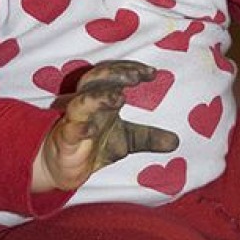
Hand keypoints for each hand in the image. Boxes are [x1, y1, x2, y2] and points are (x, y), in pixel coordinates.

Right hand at [33, 60, 178, 191]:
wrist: (63, 169)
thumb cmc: (93, 145)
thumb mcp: (126, 142)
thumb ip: (149, 138)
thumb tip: (176, 141)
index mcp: (102, 99)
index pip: (114, 75)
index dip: (130, 69)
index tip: (152, 73)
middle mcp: (87, 105)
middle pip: (96, 79)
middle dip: (115, 74)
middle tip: (136, 77)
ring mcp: (74, 122)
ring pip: (81, 102)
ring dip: (99, 97)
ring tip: (119, 97)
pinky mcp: (65, 142)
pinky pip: (70, 131)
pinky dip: (79, 128)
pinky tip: (92, 129)